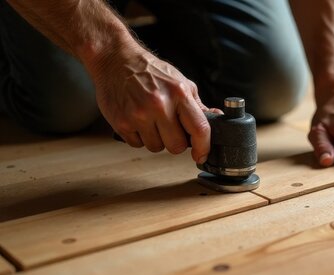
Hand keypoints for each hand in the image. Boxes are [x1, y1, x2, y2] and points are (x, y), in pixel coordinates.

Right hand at [90, 44, 211, 162]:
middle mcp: (159, 104)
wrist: (115, 60)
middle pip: (177, 146)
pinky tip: (137, 119)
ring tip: (150, 119)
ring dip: (156, 139)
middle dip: (175, 141)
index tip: (202, 155)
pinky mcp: (121, 122)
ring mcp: (139, 114)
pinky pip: (137, 144)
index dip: (204, 147)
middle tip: (168, 127)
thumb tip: (216, 118)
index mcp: (179, 93)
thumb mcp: (180, 82)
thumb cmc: (150, 71)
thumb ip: (197, 105)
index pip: (199, 129)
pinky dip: (139, 137)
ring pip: (156, 147)